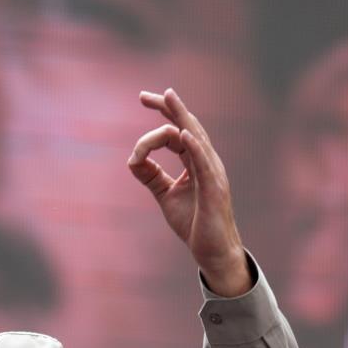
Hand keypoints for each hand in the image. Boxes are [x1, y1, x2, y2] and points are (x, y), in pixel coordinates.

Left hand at [128, 88, 250, 296]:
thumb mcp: (166, 195)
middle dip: (168, 108)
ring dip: (181, 118)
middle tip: (145, 95)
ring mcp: (213, 174)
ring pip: (196, 139)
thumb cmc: (194, 222)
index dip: (163, 114)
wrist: (213, 252)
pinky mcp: (214, 189)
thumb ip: (151, 176)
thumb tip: (133, 160)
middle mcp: (207, 162)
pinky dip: (194, 147)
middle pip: (188, 127)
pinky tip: (182, 134)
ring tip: (169, 99)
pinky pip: (203, 164)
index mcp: (196, 162)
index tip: (143, 100)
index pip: (178, 131)